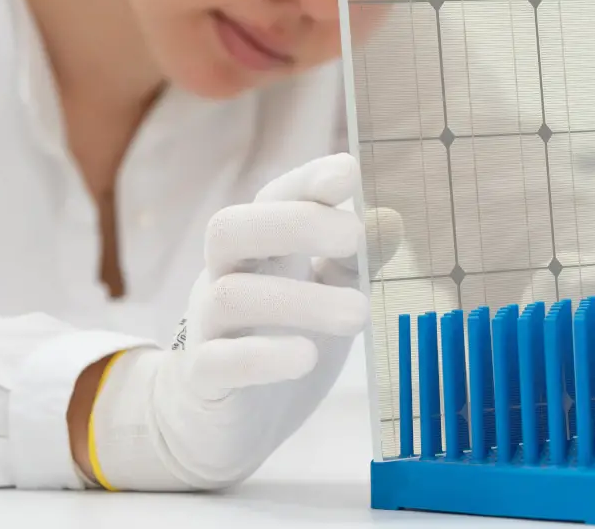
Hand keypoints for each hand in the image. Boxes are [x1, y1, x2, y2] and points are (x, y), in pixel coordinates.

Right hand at [82, 153, 369, 490]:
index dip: (306, 181)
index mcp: (259, 249)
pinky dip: (263, 356)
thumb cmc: (280, 340)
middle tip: (352, 236)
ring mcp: (208, 327)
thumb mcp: (326, 295)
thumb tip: (390, 218)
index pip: (272, 199)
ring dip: (299, 299)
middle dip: (292, 223)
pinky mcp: (204, 379)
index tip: (348, 172)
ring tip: (358, 314)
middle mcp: (225, 276)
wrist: (222, 421)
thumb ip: (356, 261)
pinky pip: (218, 360)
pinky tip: (305, 358)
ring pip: (230, 295)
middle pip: (230, 228)